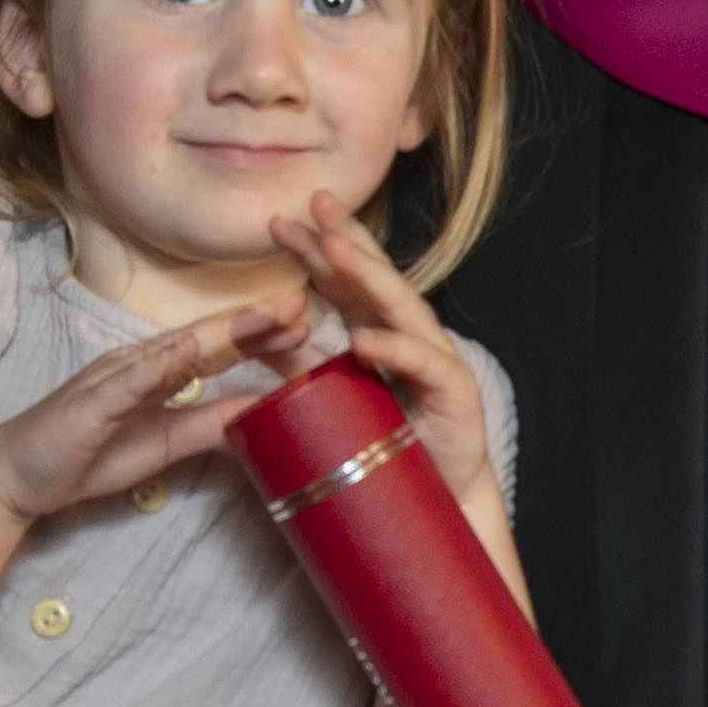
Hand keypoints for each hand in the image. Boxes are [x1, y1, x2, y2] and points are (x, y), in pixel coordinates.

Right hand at [0, 304, 290, 529]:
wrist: (20, 476)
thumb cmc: (87, 455)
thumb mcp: (166, 444)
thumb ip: (209, 425)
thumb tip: (261, 414)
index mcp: (159, 375)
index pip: (219, 351)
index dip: (261, 336)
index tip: (307, 325)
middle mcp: (140, 365)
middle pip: (207, 339)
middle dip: (256, 321)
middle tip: (303, 302)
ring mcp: (115, 377)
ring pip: (178, 349)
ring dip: (223, 331)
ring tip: (267, 315)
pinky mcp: (93, 400)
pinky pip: (130, 380)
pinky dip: (161, 363)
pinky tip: (189, 350)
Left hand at [280, 194, 517, 584]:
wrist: (441, 503)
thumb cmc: (393, 448)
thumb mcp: (333, 400)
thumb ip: (299, 368)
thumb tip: (254, 338)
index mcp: (380, 334)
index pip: (346, 282)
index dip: (317, 250)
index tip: (281, 221)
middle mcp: (409, 338)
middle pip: (376, 279)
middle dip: (347, 239)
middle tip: (316, 203)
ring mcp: (434, 360)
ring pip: (400, 309)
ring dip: (368, 277)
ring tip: (335, 250)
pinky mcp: (453, 392)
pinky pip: (421, 364)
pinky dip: (393, 349)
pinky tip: (364, 337)